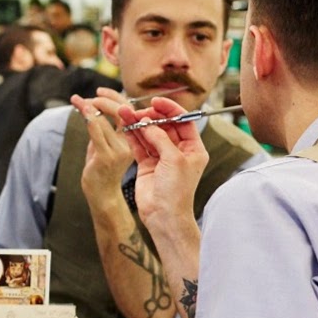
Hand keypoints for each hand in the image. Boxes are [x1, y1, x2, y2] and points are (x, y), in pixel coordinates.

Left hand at [70, 92, 132, 208]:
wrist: (102, 194)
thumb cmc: (101, 169)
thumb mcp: (102, 144)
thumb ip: (100, 126)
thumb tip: (90, 105)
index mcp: (132, 139)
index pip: (127, 111)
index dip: (114, 96)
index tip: (100, 90)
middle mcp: (128, 143)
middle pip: (121, 112)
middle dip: (103, 98)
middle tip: (89, 96)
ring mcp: (118, 151)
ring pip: (104, 120)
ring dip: (88, 106)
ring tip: (77, 101)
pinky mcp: (106, 157)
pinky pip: (97, 132)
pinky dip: (89, 117)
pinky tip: (82, 109)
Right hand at [116, 97, 207, 232]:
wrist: (164, 216)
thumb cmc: (176, 191)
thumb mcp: (173, 160)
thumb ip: (161, 138)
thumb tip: (147, 123)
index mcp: (193, 149)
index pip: (182, 121)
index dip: (170, 109)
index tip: (156, 101)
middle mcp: (178, 151)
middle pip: (164, 125)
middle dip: (151, 116)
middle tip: (139, 111)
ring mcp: (161, 157)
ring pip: (149, 134)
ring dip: (138, 123)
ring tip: (124, 113)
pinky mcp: (146, 164)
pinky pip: (139, 145)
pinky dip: (132, 135)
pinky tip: (125, 125)